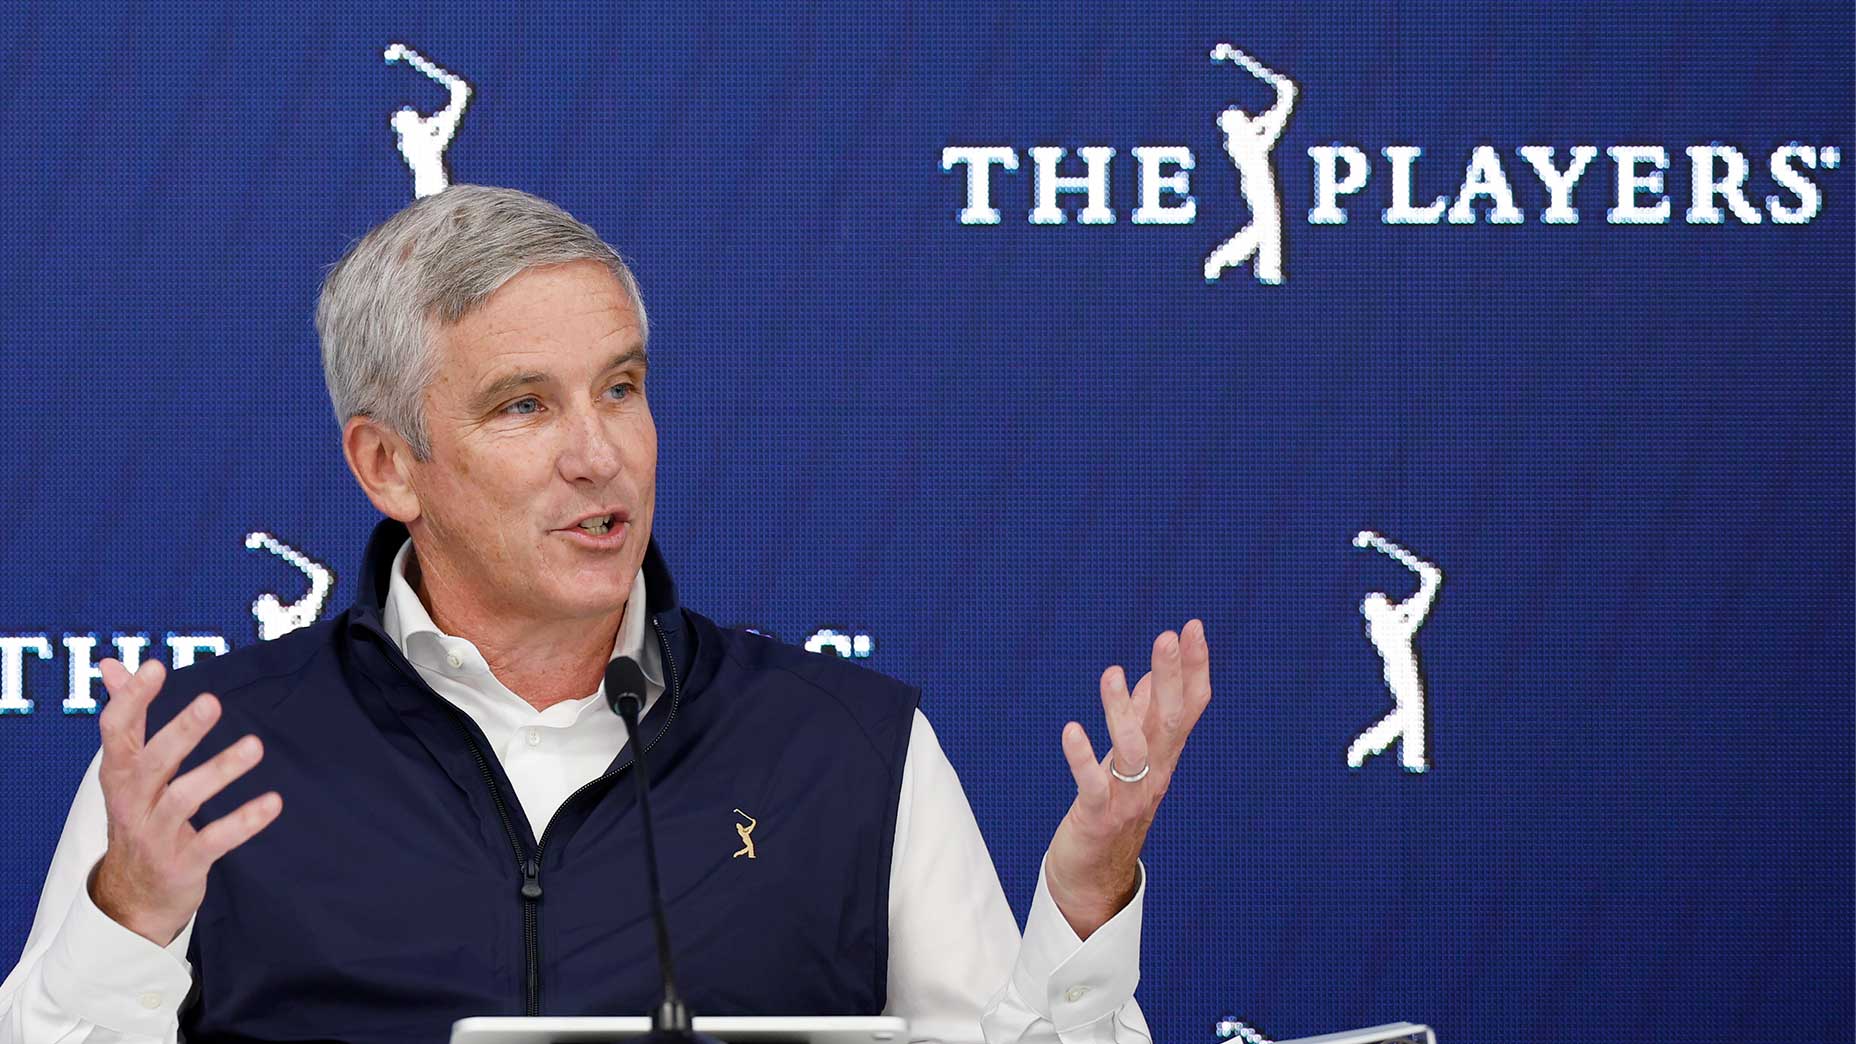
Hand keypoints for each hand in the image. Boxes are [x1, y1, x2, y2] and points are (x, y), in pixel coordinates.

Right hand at [89, 658, 282, 945]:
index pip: (116, 731)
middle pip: (151, 763)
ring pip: (183, 800)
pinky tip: (273, 802)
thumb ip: (127, 716)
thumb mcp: (127, 769)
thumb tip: (112, 663)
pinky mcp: (183, 862)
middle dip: (180, 732)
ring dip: (219, 771)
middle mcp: (131, 802)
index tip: (156, 667)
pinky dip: (243, 822)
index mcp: (118, 774)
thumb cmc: (138, 815)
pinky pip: (214, 840)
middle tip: (212, 702)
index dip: (132, 699)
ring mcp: (156, 835)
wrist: (134, 895)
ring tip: (255, 746)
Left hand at [1046, 620, 1212, 938]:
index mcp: (1164, 756)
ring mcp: (1128, 796)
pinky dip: (1083, 758)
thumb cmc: (1112, 809)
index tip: (1193, 627)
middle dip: (1171, 677)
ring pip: (1133, 749)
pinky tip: (1071, 731)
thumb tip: (1151, 677)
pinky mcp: (1098, 816)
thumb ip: (1144, 719)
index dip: (1193, 668)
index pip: (1189, 707)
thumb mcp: (1132, 759)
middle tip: (1169, 635)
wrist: (1094, 877)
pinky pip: (1094, 785)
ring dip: (1123, 711)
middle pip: (1169, 721)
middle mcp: (1154, 773)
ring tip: (1112, 673)